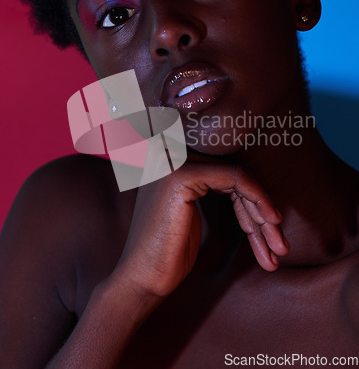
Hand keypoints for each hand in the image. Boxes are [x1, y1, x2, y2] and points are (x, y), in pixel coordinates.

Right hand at [115, 160, 288, 297]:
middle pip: (234, 176)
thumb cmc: (168, 252)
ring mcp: (175, 162)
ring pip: (239, 178)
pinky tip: (270, 225)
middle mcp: (171, 154)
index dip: (252, 201)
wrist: (142, 279)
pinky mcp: (182, 174)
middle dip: (261, 212)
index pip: (225, 172)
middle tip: (281, 247)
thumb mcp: (193, 214)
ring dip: (263, 215)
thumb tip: (253, 183)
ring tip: (279, 250)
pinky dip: (258, 200)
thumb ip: (214, 189)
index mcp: (172, 161)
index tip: (272, 229)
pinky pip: (235, 178)